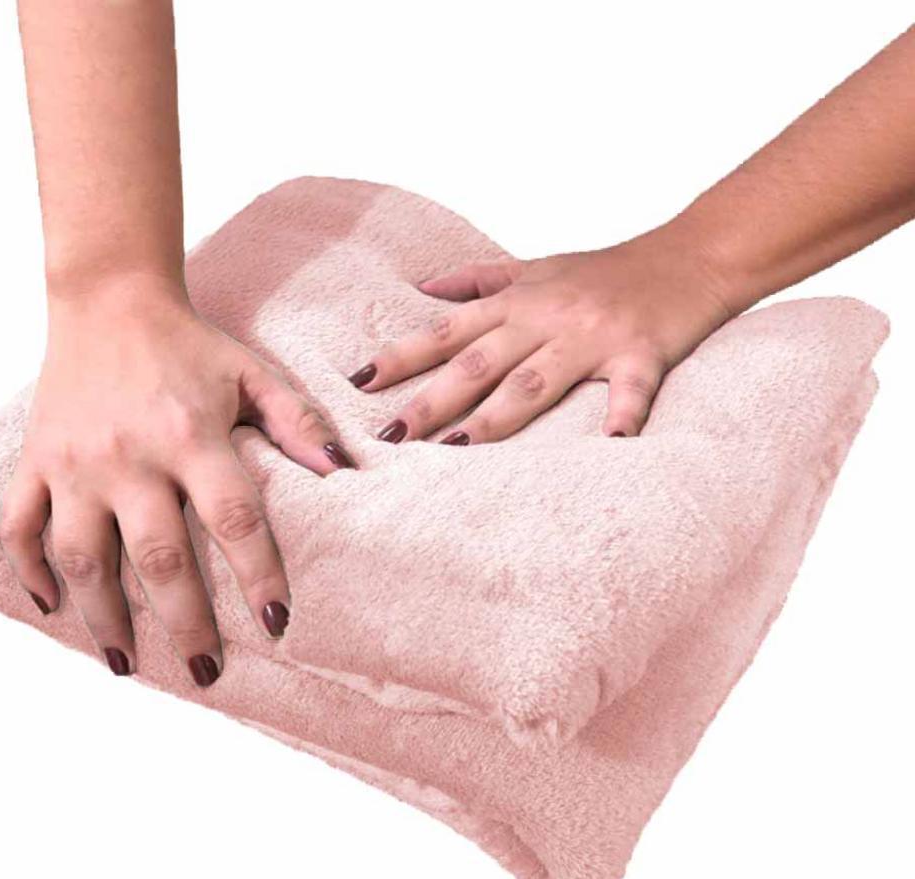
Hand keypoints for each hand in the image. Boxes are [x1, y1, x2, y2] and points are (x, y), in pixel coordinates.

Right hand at [0, 284, 354, 684]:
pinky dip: (29, 569)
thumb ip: (296, 420)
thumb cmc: (190, 345)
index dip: (258, 574)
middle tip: (205, 669)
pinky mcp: (35, 459)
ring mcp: (74, 462)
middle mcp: (129, 455)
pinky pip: (21, 525)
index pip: (234, 518)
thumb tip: (340, 470)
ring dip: (103, 616)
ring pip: (82, 556)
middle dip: (185, 622)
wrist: (108, 299)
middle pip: (159, 556)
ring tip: (125, 662)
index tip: (277, 622)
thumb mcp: (251, 372)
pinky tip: (50, 605)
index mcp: (190, 434)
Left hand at [349, 229, 733, 442]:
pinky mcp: (642, 353)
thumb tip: (422, 288)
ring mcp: (594, 335)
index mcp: (519, 300)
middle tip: (392, 438)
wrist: (691, 254)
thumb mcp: (537, 265)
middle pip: (479, 362)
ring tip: (457, 451)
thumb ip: (479, 279)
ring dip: (495, 417)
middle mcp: (547, 315)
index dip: (402, 355)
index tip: (359, 383)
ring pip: (535, 379)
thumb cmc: (608, 269)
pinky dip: (622, 416)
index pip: (448, 330)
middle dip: (432, 400)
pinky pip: (630, 388)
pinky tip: (612, 447)